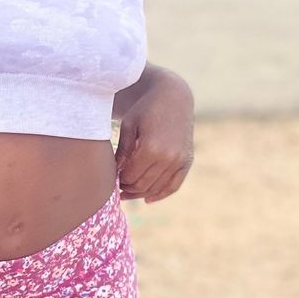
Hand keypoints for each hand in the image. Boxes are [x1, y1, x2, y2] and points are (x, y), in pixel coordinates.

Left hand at [115, 72, 194, 202]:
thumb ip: (123, 151)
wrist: (173, 97)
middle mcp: (168, 157)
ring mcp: (180, 160)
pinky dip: (161, 194)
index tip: (111, 180)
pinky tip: (148, 200)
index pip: (130, 176)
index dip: (119, 180)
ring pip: (157, 188)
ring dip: (141, 193)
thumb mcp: (128, 126)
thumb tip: (114, 174)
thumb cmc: (145, 109)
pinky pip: (174, 185)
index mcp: (151, 148)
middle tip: (118, 188)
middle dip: (128, 189)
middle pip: (143, 184)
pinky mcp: (187, 160)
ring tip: (128, 193)